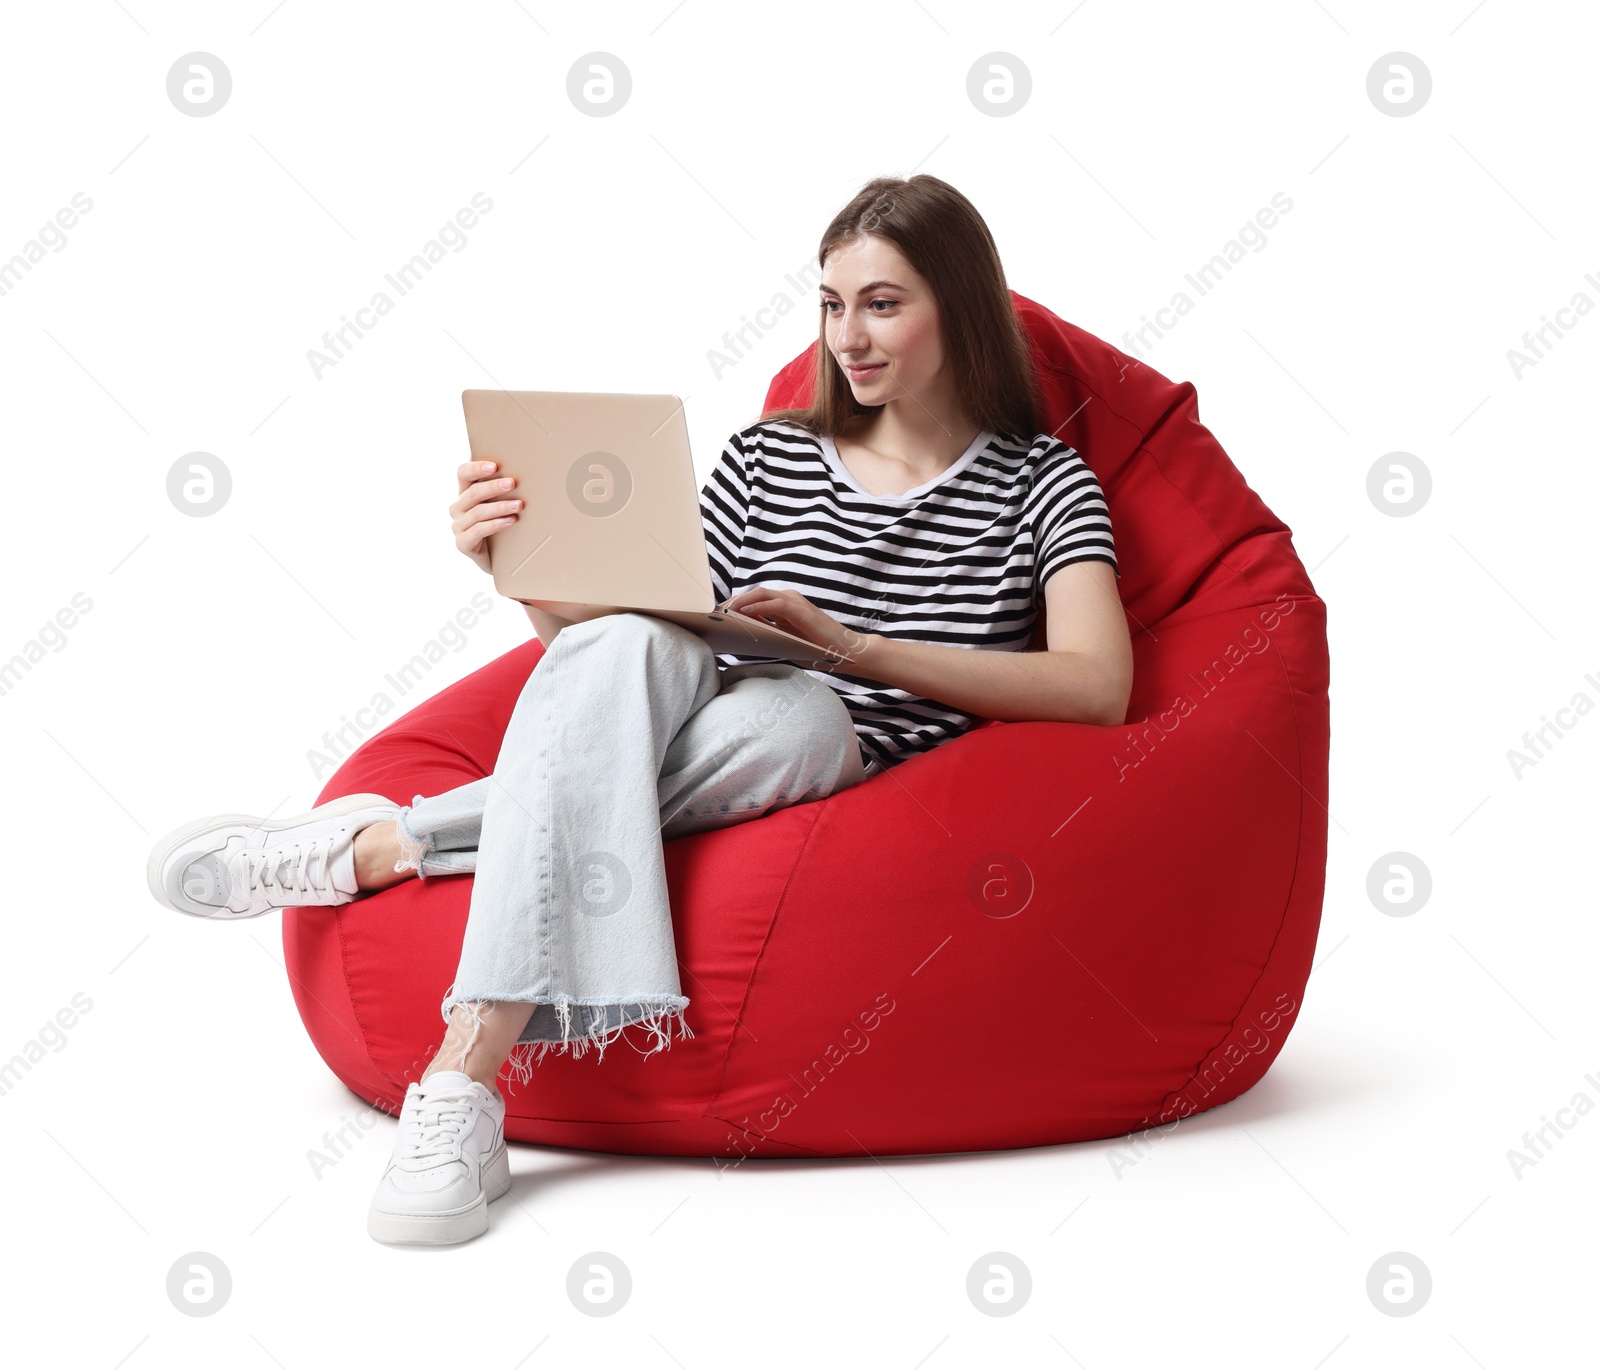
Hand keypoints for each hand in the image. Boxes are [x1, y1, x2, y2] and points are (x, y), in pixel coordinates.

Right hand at [451, 460, 522, 573]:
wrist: (501, 558)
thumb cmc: (502, 525)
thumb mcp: (501, 503)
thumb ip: (502, 487)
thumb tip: (521, 465)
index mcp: (464, 492)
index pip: (463, 473)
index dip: (476, 468)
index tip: (494, 466)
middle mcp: (458, 508)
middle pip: (472, 493)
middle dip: (493, 487)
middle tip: (512, 483)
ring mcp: (458, 526)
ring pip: (477, 512)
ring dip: (500, 507)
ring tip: (519, 505)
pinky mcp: (462, 543)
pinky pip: (478, 531)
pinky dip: (496, 524)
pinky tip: (511, 520)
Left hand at [720, 587, 874, 663]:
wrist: (845, 651)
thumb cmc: (816, 648)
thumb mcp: (786, 640)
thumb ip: (769, 633)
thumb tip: (744, 634)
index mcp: (785, 605)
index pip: (756, 599)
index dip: (736, 603)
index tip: (718, 613)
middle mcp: (788, 598)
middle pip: (755, 593)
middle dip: (733, 601)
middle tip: (715, 611)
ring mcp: (795, 602)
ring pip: (761, 595)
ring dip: (740, 602)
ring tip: (723, 612)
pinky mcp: (800, 610)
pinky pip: (773, 605)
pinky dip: (757, 607)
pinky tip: (743, 613)